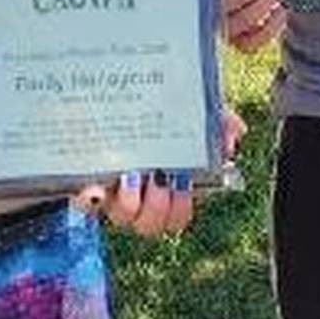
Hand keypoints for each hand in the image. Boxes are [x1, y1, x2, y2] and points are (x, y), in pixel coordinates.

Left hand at [78, 113, 245, 234]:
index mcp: (165, 185)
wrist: (109, 93)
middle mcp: (138, 195)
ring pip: (121, 217)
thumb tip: (236, 131)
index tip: (183, 184)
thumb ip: (216, 121)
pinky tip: (94, 188)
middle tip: (158, 182)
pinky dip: (89, 198)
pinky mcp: (83, 181)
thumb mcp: (188, 111)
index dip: (181, 208)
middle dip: (156, 208)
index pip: (178, 216)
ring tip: (130, 177)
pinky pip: (84, 201)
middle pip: (150, 225)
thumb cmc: (154, 110)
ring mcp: (110, 190)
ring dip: (128, 203)